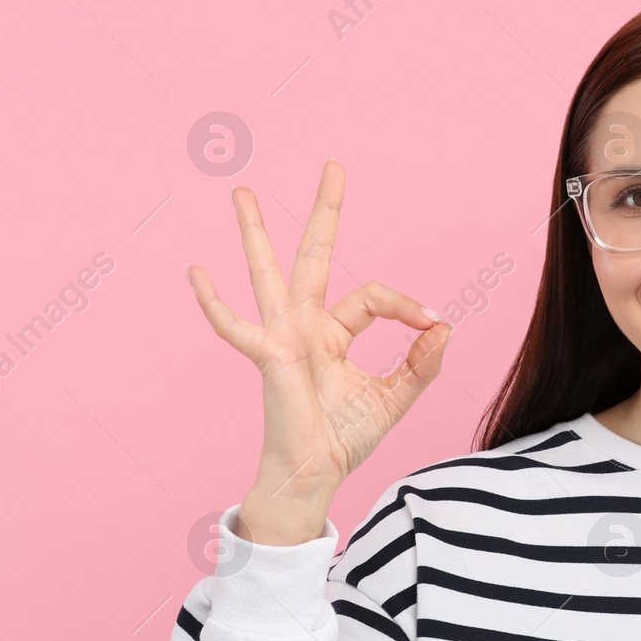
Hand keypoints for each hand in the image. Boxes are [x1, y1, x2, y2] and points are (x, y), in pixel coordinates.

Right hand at [186, 159, 454, 544]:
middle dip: (324, 212)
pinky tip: (196, 273)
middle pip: (315, 256)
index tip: (434, 323)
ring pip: (268, 274)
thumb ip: (421, 364)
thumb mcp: (395, 398)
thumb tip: (444, 326)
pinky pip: (236, 328)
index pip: (372, 296)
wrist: (315, 475)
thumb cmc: (343, 440)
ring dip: (254, 233)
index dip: (406, 305)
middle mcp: (304, 326)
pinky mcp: (268, 357)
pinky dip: (215, 303)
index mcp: (332, 332)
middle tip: (333, 165)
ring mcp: (282, 338)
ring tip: (240, 192)